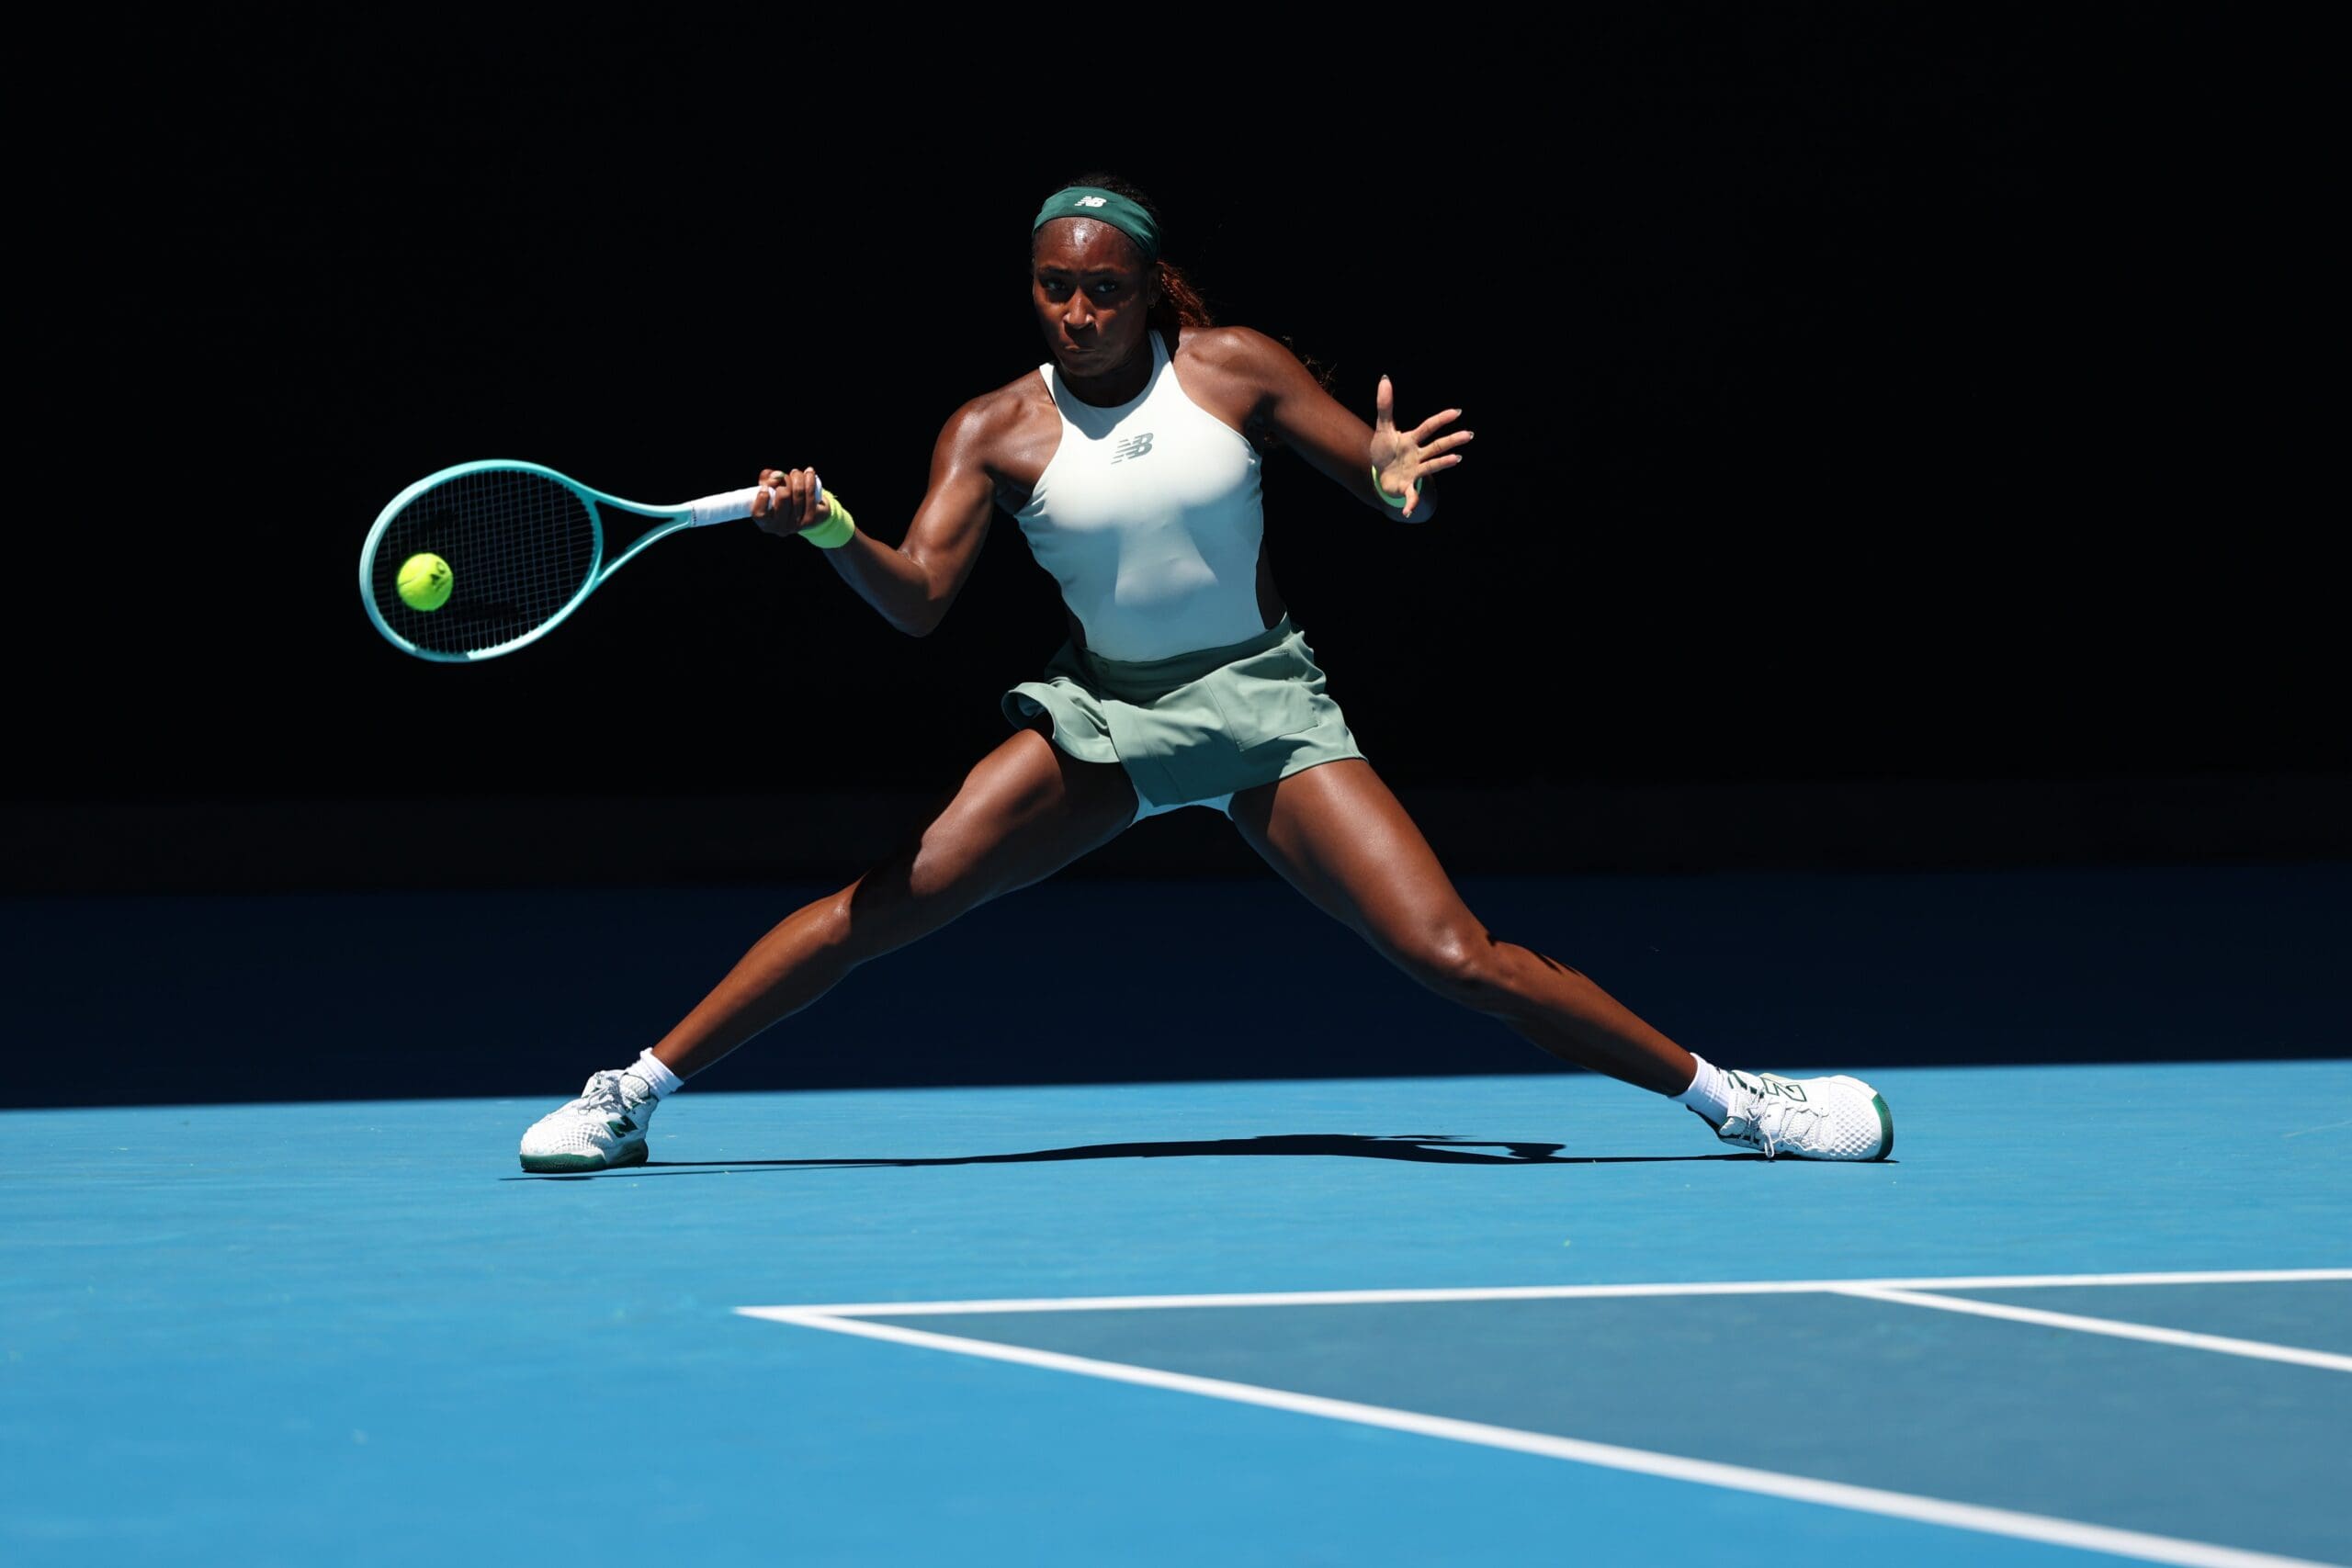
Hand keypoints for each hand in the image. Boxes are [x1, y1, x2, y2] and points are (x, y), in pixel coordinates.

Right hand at [750, 467, 830, 536]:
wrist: (808, 511)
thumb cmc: (780, 498)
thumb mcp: (769, 489)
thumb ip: (767, 480)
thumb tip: (777, 476)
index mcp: (765, 523)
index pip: (759, 513)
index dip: (762, 498)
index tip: (765, 487)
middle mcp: (779, 528)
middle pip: (783, 495)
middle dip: (785, 480)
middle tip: (786, 477)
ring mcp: (796, 525)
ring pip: (798, 492)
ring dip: (797, 477)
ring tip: (796, 473)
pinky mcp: (810, 520)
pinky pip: (810, 494)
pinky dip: (810, 480)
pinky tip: (809, 472)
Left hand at [1370, 376, 1471, 520]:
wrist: (1380, 474)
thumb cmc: (1385, 451)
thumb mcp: (1382, 428)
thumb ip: (1385, 406)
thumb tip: (1385, 379)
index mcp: (1412, 440)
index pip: (1428, 427)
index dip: (1441, 419)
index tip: (1457, 412)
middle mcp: (1418, 455)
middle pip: (1437, 446)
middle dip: (1452, 441)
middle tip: (1469, 435)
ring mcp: (1415, 471)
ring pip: (1432, 466)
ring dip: (1444, 463)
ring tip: (1458, 459)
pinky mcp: (1407, 487)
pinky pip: (1411, 496)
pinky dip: (1410, 504)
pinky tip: (1407, 512)